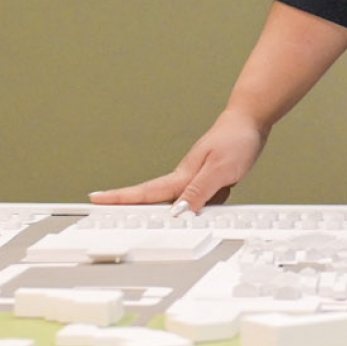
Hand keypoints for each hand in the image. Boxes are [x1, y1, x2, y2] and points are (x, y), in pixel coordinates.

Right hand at [90, 109, 268, 210]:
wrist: (250, 121)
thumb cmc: (235, 140)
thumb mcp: (219, 170)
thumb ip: (199, 192)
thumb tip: (178, 213)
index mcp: (183, 175)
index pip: (146, 190)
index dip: (119, 197)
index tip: (96, 199)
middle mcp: (185, 177)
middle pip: (154, 199)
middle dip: (130, 207)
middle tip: (106, 216)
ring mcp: (196, 178)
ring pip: (177, 203)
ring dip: (163, 213)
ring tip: (144, 224)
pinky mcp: (208, 180)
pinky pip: (196, 200)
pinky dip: (193, 209)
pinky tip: (200, 215)